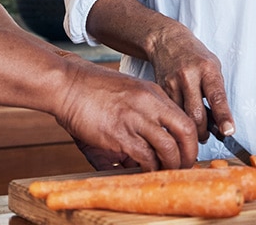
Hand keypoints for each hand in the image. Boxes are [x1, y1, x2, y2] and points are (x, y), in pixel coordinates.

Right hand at [53, 61, 197, 170]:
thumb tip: (148, 137)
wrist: (66, 83)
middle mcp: (148, 103)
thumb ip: (141, 113)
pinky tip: (144, 170)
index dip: (190, 139)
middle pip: (186, 131)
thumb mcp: (126, 92)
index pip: (184, 117)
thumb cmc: (90, 89)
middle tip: (183, 166)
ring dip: (170, 165)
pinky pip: (145, 157)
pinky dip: (149, 168)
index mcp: (152, 92)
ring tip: (164, 172)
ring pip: (169, 147)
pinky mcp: (119, 134)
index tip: (186, 151)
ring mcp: (134, 118)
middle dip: (189, 154)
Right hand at [144, 20, 232, 141]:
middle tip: (207, 136)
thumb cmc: (195, 56)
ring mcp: (172, 83)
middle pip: (196, 114)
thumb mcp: (213, 68)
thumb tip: (220, 123)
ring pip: (181, 117)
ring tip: (194, 129)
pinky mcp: (160, 89)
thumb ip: (217, 93)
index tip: (228, 131)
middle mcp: (189, 75)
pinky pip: (170, 112)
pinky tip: (179, 118)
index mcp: (207, 69)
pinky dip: (176, 120)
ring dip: (189, 129)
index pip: (217, 97)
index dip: (223, 116)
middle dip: (203, 133)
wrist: (168, 41)